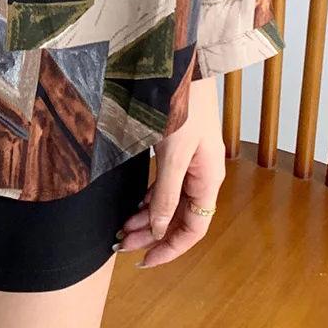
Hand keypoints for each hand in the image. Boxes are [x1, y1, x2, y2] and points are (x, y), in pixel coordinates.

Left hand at [115, 75, 225, 268]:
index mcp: (208, 179)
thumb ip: (165, 193)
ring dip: (147, 218)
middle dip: (151, 235)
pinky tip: (134, 205)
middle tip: (120, 245)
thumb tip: (158, 231)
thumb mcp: (172, 153)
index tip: (142, 262)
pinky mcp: (179, 150)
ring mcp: (192, 163)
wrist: (181, 65)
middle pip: (179, 219)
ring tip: (121, 228)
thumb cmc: (181, 105)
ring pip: (170, 203)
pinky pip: (166, 185)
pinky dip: (149, 198)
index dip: (169, 249)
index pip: (193, 229)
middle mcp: (203, 175)